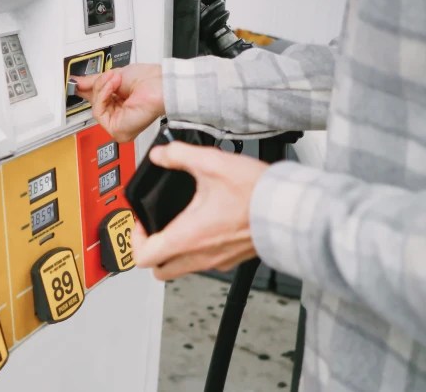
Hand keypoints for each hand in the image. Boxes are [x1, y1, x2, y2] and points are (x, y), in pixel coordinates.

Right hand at [73, 64, 164, 141]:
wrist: (160, 84)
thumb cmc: (149, 81)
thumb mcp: (114, 76)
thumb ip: (93, 82)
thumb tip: (76, 83)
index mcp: (120, 106)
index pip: (96, 101)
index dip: (87, 90)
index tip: (76, 82)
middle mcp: (119, 118)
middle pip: (94, 104)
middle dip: (98, 86)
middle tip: (107, 76)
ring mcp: (118, 126)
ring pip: (95, 108)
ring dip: (103, 89)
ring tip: (115, 80)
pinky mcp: (117, 130)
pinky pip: (98, 112)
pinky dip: (104, 96)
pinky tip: (114, 87)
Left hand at [131, 141, 268, 280]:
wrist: (290, 209)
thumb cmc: (256, 193)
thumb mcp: (212, 164)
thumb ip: (180, 156)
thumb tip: (162, 154)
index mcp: (187, 237)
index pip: (143, 257)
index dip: (134, 239)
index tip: (141, 221)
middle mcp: (199, 256)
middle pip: (160, 271)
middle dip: (151, 250)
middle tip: (155, 228)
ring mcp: (217, 261)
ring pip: (182, 269)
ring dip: (173, 252)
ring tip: (179, 224)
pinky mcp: (232, 259)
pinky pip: (204, 262)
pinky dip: (196, 250)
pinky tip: (205, 227)